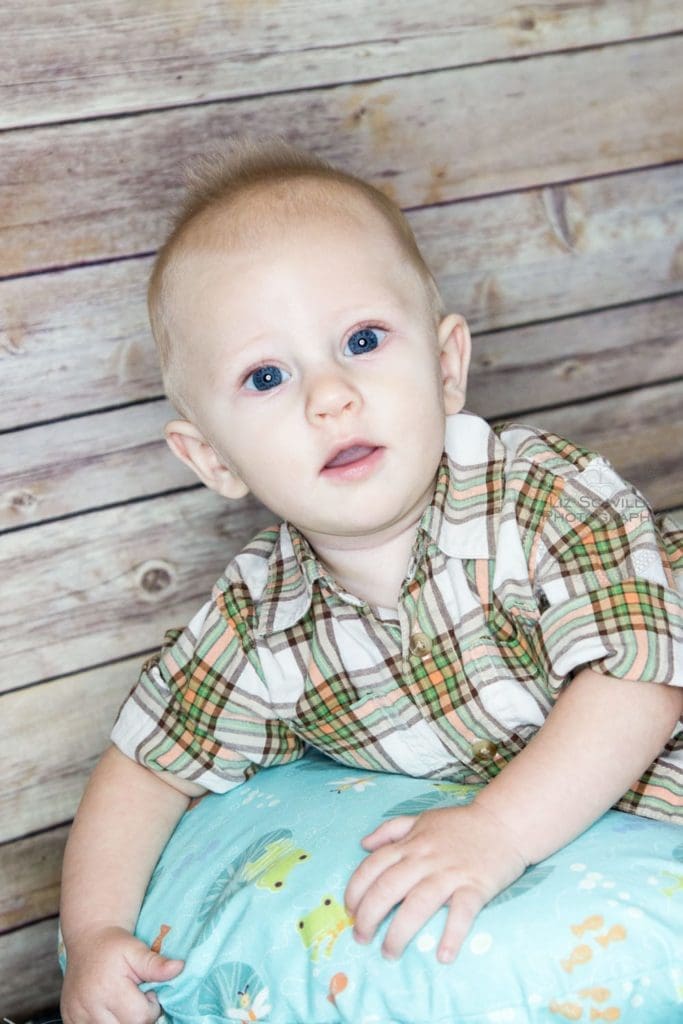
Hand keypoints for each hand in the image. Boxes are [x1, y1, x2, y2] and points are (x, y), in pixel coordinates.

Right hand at [60, 925, 183, 1023]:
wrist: (88, 941)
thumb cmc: (114, 946)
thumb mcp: (136, 950)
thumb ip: (155, 964)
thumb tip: (179, 968)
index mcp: (108, 988)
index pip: (139, 1018)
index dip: (150, 1008)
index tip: (148, 992)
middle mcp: (89, 1006)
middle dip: (137, 1017)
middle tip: (135, 998)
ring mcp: (76, 1016)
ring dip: (121, 1022)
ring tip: (123, 1003)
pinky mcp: (69, 1020)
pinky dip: (106, 1023)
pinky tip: (109, 1009)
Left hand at [344, 802, 527, 962]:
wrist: (504, 823)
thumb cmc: (461, 824)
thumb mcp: (422, 818)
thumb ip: (391, 829)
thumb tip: (363, 844)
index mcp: (410, 844)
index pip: (372, 867)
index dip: (355, 891)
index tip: (349, 912)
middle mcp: (425, 859)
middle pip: (387, 888)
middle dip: (369, 917)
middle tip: (361, 938)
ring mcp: (450, 873)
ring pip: (417, 904)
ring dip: (399, 932)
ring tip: (389, 953)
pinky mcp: (475, 887)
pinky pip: (461, 913)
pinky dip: (452, 935)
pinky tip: (442, 956)